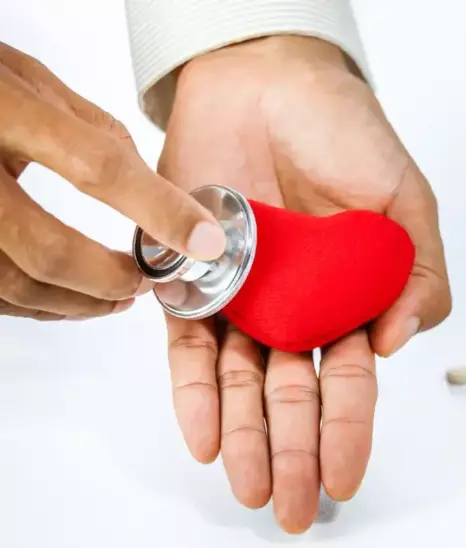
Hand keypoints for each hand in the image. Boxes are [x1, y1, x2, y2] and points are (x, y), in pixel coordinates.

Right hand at [0, 42, 225, 320]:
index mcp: (2, 109)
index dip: (158, 210)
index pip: (96, 166)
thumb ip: (95, 134)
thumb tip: (159, 194)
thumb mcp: (34, 83)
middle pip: (47, 250)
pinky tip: (69, 298)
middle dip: (110, 279)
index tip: (203, 240)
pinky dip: (37, 304)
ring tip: (118, 297)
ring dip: (77, 304)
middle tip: (147, 281)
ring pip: (13, 284)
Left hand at [158, 36, 450, 532]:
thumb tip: (400, 344)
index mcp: (352, 300)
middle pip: (294, 397)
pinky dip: (195, 392)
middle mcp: (297, 311)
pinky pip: (190, 346)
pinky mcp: (193, 279)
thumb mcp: (409, 203)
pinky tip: (202, 438)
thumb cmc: (348, 135)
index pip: (351, 382)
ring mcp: (245, 299)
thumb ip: (420, 274)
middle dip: (295, 457)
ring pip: (242, 384)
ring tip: (247, 490)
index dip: (349, 434)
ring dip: (244, 440)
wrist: (269, 80)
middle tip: (293, 512)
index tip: (346, 482)